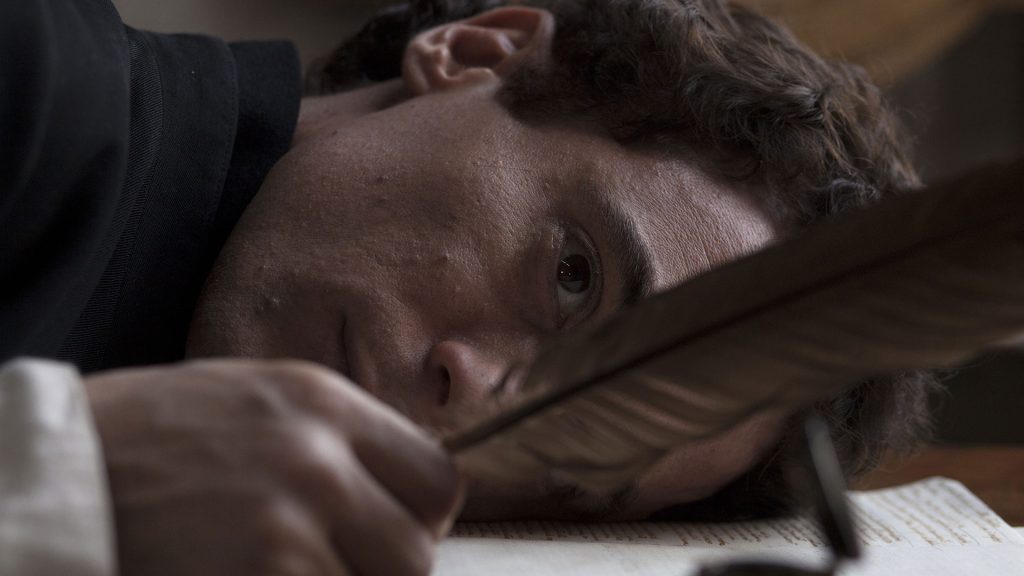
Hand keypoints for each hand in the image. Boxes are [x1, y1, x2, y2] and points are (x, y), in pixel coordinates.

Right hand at [85, 358, 461, 575]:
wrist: (64, 469)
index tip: (394, 529)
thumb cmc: (158, 434)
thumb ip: (339, 437)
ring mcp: (283, 525)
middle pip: (416, 553)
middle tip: (339, 560)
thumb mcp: (259, 399)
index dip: (423, 517)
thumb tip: (405, 489)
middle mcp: (316, 459)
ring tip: (283, 565)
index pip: (439, 478)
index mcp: (324, 402)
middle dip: (386, 568)